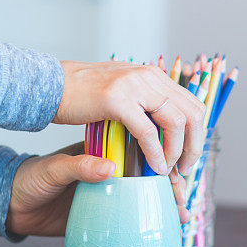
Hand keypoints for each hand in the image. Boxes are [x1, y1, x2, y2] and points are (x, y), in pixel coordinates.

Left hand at [6, 143, 190, 236]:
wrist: (13, 207)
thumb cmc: (31, 180)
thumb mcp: (53, 170)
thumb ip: (78, 167)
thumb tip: (109, 168)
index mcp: (105, 153)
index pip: (140, 152)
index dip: (161, 159)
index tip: (174, 170)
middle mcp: (115, 172)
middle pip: (153, 175)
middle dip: (173, 184)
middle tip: (181, 197)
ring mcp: (114, 194)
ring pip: (150, 196)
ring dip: (169, 203)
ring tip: (183, 214)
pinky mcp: (109, 214)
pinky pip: (137, 216)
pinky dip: (154, 221)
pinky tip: (171, 226)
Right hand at [54, 61, 206, 175]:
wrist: (49, 85)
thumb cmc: (84, 96)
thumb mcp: (124, 92)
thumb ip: (146, 105)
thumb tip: (169, 130)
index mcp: (155, 76)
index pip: (194, 105)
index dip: (197, 134)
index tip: (189, 156)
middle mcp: (149, 77)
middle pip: (192, 113)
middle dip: (193, 145)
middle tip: (184, 168)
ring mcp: (134, 86)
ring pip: (175, 122)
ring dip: (176, 151)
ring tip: (167, 170)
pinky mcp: (117, 100)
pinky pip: (147, 131)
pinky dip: (155, 152)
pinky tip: (154, 167)